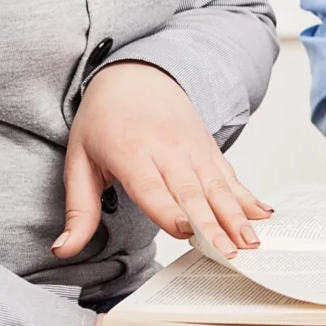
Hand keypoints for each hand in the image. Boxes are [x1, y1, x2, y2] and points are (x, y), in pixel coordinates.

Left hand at [57, 62, 269, 259]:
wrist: (135, 74)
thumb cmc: (104, 119)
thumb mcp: (79, 161)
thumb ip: (78, 210)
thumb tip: (63, 249)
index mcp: (130, 152)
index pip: (152, 187)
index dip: (168, 210)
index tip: (185, 231)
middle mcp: (167, 148)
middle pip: (193, 192)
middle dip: (214, 224)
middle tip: (230, 251)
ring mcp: (193, 147)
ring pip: (218, 185)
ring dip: (237, 215)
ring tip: (251, 240)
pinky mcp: (208, 147)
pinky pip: (230, 175)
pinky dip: (247, 196)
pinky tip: (262, 214)